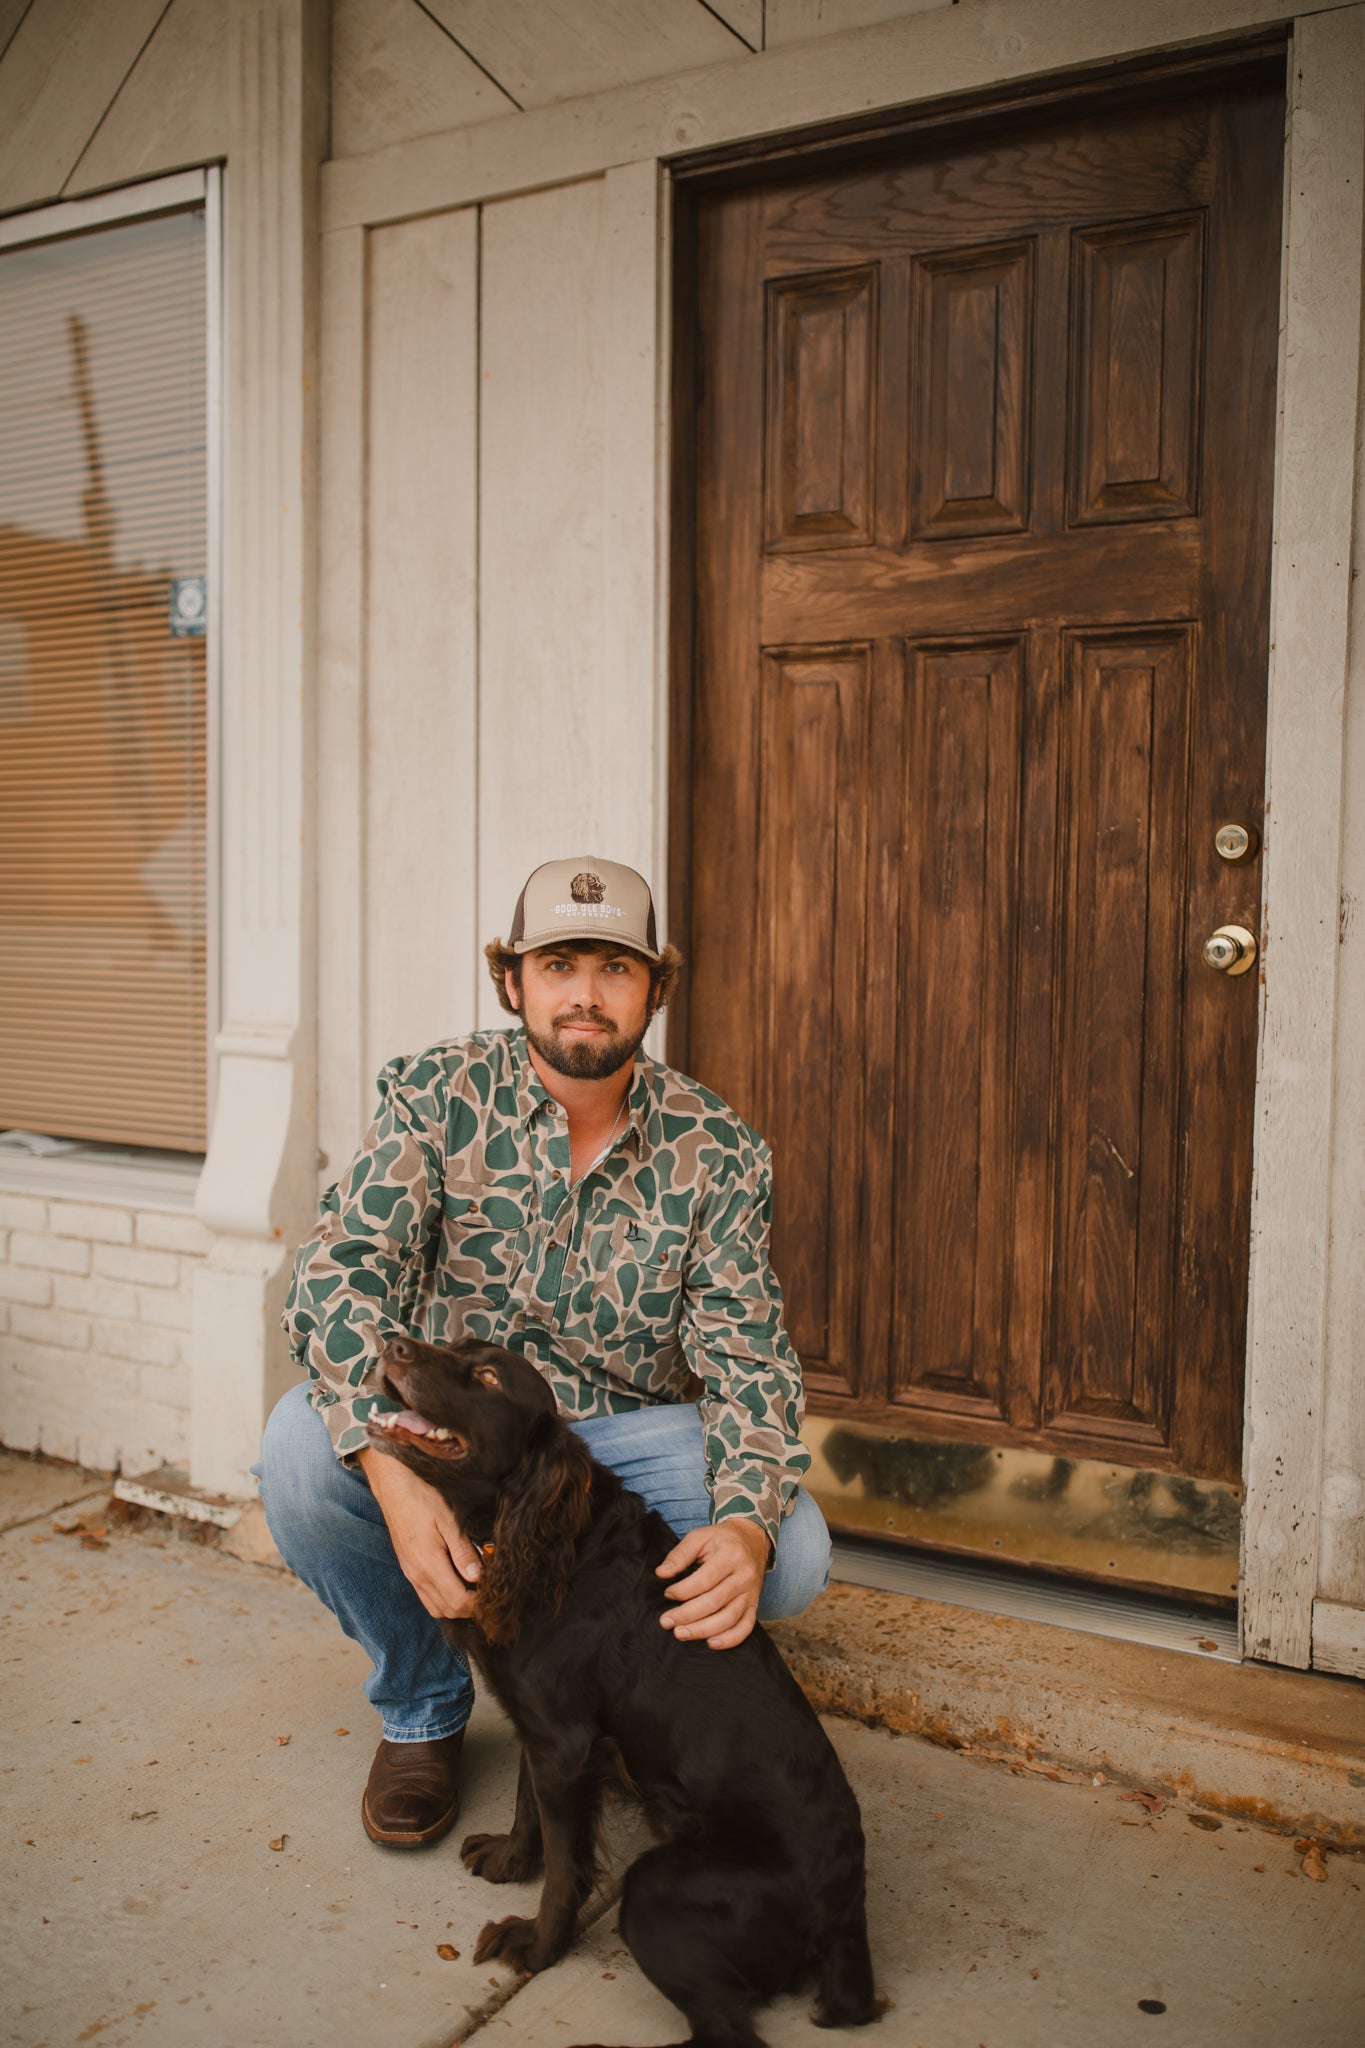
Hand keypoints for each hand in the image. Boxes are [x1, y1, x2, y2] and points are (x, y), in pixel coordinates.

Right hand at [358, 1447, 481, 1619]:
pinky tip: (456, 1581)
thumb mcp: (448, 1520)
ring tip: (475, 1589)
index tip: (494, 1594)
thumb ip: (463, 1551)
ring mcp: (410, 1573)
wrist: (393, 1485)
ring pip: (435, 1607)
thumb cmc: (422, 1497)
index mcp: (428, 1565)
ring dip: (456, 1605)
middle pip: (447, 1610)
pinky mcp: (408, 1567)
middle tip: (489, 1594)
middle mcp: (417, 1576)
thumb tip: (478, 1577)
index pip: (458, 1602)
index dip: (479, 1604)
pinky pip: (426, 1596)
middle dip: (470, 1608)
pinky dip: (443, 1598)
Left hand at [656, 1519, 769, 1649]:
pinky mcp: (754, 1605)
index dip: (684, 1590)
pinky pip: (746, 1627)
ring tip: (681, 1634)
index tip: (668, 1594)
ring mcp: (751, 1593)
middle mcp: (744, 1576)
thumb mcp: (700, 1536)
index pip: (705, 1579)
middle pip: (715, 1602)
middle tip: (666, 1621)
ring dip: (703, 1630)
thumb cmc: (722, 1539)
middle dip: (687, 1615)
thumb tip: (661, 1573)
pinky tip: (711, 1643)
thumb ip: (680, 1554)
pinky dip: (730, 1639)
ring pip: (729, 1618)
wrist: (753, 1540)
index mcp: (731, 1555)